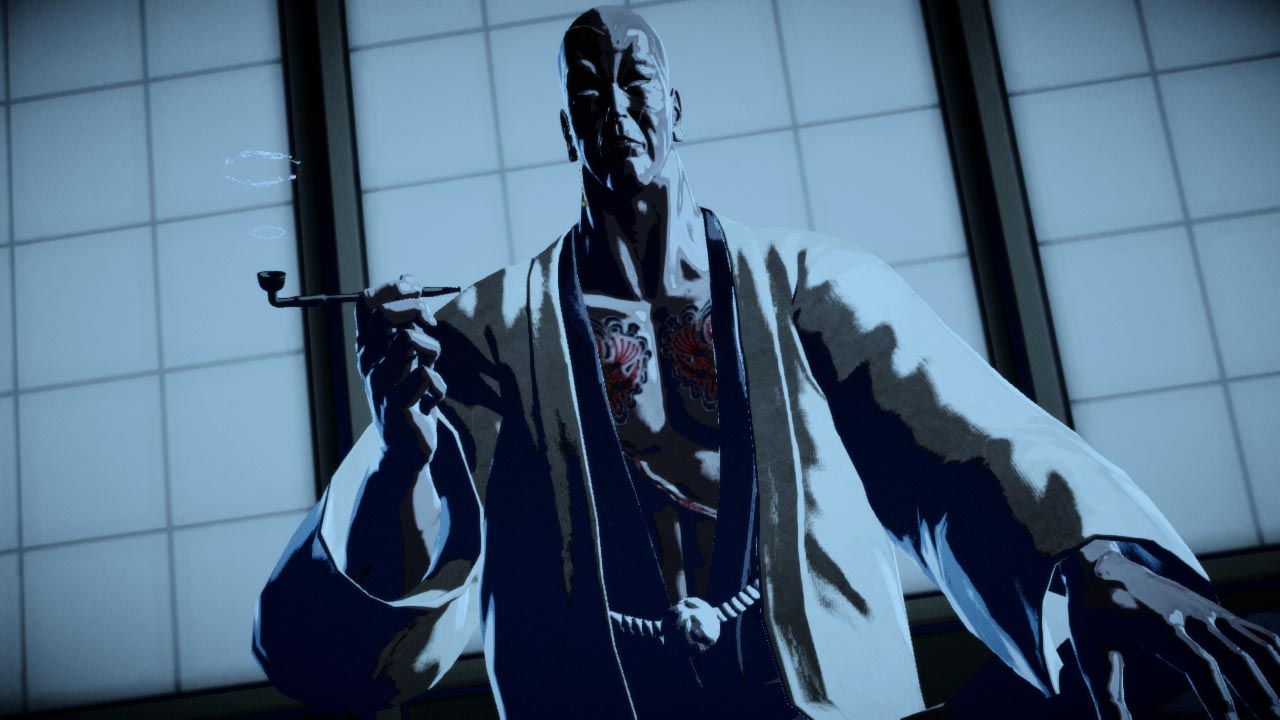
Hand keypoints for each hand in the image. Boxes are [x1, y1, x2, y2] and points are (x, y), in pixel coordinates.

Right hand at [355, 274, 446, 462]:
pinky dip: (439, 387)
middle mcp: (369, 363)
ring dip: (432, 350)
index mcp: (368, 348)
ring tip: (431, 369)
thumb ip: (408, 323)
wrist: (404, 450)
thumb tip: (408, 279)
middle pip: (388, 314)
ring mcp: (381, 384)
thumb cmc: (409, 398)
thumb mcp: (408, 357)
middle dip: (417, 310)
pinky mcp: (398, 405)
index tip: (416, 289)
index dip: (394, 288)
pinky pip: (427, 376)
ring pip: (410, 341)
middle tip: (431, 324)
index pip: (368, 302)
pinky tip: (432, 402)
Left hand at [1062, 541, 1279, 718]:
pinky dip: (1277, 656)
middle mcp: (1191, 617)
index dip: (1221, 699)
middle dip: (1262, 697)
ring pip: (1255, 647)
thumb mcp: (1090, 654)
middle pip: (1237, 660)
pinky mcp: (1218, 612)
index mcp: (1159, 629)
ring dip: (1276, 679)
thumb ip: (1108, 697)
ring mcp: (1209, 612)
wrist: (1104, 565)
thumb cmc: (1093, 616)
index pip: (1201, 668)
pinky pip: (1256, 634)